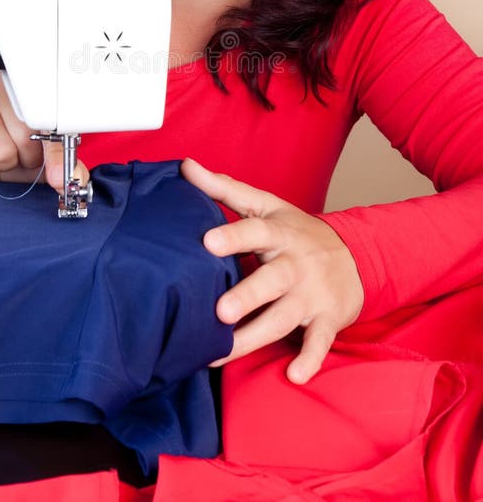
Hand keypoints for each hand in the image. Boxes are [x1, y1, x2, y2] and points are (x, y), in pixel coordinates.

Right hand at [0, 72, 88, 192]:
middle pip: (24, 136)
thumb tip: (71, 176)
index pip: (48, 117)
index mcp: (27, 87)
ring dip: (2, 166)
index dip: (52, 149)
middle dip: (23, 158)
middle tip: (15, 154)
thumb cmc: (5, 148)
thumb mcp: (40, 155)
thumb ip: (61, 162)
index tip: (52, 165)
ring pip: (1, 151)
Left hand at [181, 158, 363, 382]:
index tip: (207, 242)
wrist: (355, 258)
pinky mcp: (327, 320)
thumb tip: (185, 166)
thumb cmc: (296, 233)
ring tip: (226, 351)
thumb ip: (225, 188)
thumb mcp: (266, 206)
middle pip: (271, 279)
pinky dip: (311, 359)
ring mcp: (312, 294)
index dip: (232, 236)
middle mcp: (296, 264)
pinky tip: (295, 375)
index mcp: (279, 233)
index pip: (255, 231)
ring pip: (284, 317)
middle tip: (220, 311)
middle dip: (247, 295)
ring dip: (257, 334)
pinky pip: (319, 343)